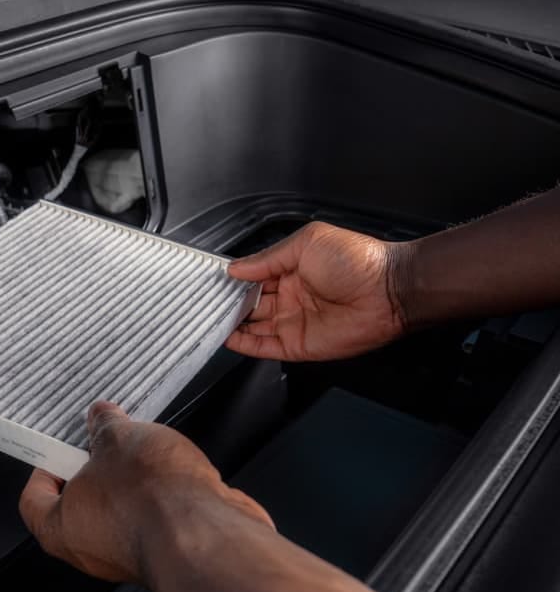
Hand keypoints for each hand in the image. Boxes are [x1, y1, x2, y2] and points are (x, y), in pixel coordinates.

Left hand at [19, 401, 273, 582]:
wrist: (205, 531)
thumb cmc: (149, 495)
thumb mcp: (118, 438)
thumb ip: (106, 425)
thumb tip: (101, 416)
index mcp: (62, 528)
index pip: (34, 503)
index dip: (44, 471)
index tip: (58, 451)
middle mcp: (91, 551)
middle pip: (80, 506)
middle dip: (96, 471)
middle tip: (108, 444)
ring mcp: (130, 557)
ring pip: (120, 514)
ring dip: (132, 485)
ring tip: (148, 455)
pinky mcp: (166, 553)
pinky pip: (154, 522)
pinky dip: (161, 500)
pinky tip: (175, 477)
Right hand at [227, 222, 410, 361]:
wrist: (387, 292)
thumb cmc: (357, 260)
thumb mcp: (306, 244)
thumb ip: (267, 258)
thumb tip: (237, 267)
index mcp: (293, 268)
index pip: (254, 276)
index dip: (233, 279)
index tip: (213, 280)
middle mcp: (291, 295)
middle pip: (249, 303)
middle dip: (228, 302)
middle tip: (205, 301)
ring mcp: (293, 321)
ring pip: (253, 326)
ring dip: (232, 324)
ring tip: (209, 319)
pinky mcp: (297, 344)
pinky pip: (264, 347)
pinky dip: (244, 344)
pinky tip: (227, 337)